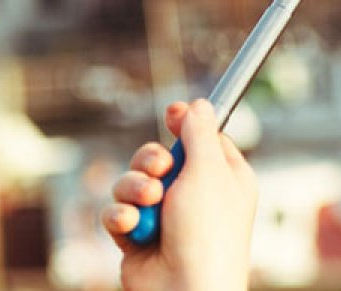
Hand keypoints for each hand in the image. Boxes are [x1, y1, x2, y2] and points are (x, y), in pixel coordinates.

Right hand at [101, 99, 256, 290]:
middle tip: (161, 170)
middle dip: (150, 160)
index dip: (185, 124)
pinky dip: (122, 217)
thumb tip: (198, 104)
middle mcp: (194, 196)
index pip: (202, 139)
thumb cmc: (207, 234)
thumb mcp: (209, 171)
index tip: (172, 113)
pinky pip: (117, 212)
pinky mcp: (138, 238)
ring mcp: (164, 218)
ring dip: (134, 188)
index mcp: (222, 179)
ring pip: (132, 182)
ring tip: (148, 204)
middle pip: (158, 155)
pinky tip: (133, 227)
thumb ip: (199, 133)